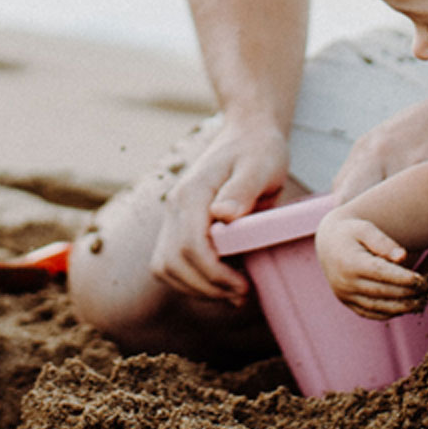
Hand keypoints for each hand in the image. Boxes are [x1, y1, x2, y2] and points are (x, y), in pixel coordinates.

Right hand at [149, 119, 292, 305]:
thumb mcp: (260, 165)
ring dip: (197, 288)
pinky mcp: (178, 226)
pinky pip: (173, 263)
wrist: (246, 134)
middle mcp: (175, 206)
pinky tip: (222, 282)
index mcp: (193, 193)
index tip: (242, 285)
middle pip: (173, 262)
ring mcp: (173, 216)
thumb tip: (223, 214)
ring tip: (232, 292)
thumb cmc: (259, 150)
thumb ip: (242, 189)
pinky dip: (193, 280)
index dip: (214, 273)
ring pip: (167, 267)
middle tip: (241, 294)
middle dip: (206, 287)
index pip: (190, 245)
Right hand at [317, 210, 427, 315]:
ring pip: (377, 307)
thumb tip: (403, 257)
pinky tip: (404, 308)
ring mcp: (344, 295)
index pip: (381, 273)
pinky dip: (388, 313)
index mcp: (350, 262)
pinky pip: (369, 313)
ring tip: (421, 303)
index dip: (403, 278)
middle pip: (381, 292)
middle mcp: (345, 282)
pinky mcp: (346, 302)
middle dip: (407, 294)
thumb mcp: (365, 228)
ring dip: (401, 308)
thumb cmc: (352, 232)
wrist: (328, 243)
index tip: (423, 280)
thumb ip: (383, 242)